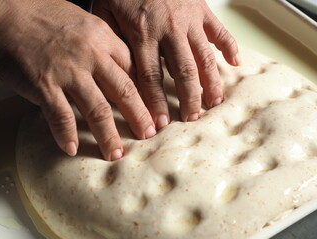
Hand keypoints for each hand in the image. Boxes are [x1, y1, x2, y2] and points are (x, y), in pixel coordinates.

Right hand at [0, 0, 155, 159]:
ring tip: (115, 153)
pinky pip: (60, 115)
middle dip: (139, 118)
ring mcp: (68, 70)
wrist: (5, 11)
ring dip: (108, 136)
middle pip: (124, 92)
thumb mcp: (84, 23)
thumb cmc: (44, 16)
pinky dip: (66, 134)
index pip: (133, 71)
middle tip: (148, 136)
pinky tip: (71, 148)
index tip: (151, 110)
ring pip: (97, 109)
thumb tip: (117, 73)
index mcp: (104, 37)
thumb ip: (104, 47)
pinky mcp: (44, 83)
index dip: (145, 94)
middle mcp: (91, 54)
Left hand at [93, 0, 239, 127]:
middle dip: (188, 98)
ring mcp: (189, 19)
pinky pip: (220, 30)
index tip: (161, 123)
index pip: (150, 77)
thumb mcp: (105, 15)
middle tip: (192, 119)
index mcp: (142, 34)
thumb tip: (120, 77)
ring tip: (215, 102)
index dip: (156, 103)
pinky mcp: (202, 9)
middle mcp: (168, 30)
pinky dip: (230, 46)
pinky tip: (235, 63)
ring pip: (203, 56)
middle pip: (182, 72)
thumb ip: (113, 46)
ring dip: (211, 82)